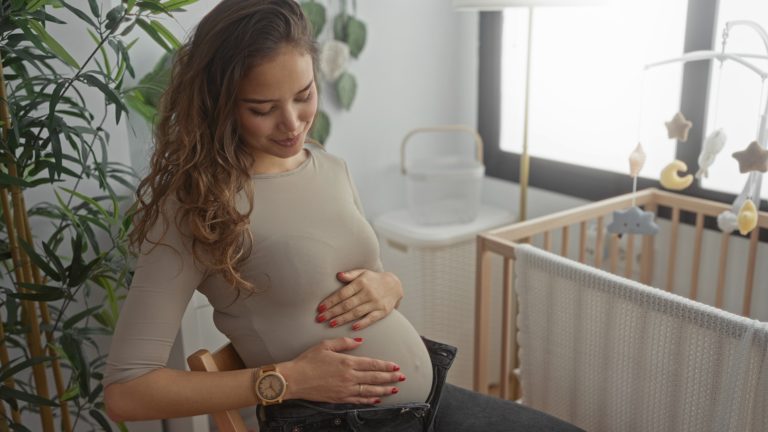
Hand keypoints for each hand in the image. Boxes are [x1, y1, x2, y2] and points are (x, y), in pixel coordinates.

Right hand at [278, 337, 404, 403]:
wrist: (294, 380)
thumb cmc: (307, 361)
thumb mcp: (325, 345)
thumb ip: (344, 342)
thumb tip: (360, 340)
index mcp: (347, 362)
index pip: (372, 364)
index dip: (386, 365)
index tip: (396, 366)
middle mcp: (349, 377)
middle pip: (375, 378)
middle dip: (390, 378)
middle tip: (402, 378)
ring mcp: (345, 389)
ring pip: (370, 390)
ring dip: (384, 390)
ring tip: (394, 389)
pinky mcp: (339, 398)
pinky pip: (358, 399)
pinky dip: (369, 399)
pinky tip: (376, 399)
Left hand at [316, 269, 402, 330]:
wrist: (395, 285)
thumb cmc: (373, 279)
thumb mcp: (362, 273)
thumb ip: (350, 275)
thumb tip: (338, 275)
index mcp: (361, 283)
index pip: (342, 293)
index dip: (330, 301)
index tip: (320, 308)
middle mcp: (368, 293)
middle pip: (347, 304)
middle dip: (332, 312)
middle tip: (320, 319)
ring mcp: (375, 303)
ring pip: (356, 313)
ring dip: (343, 319)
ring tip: (331, 324)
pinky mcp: (382, 311)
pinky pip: (371, 318)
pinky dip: (362, 323)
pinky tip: (353, 327)